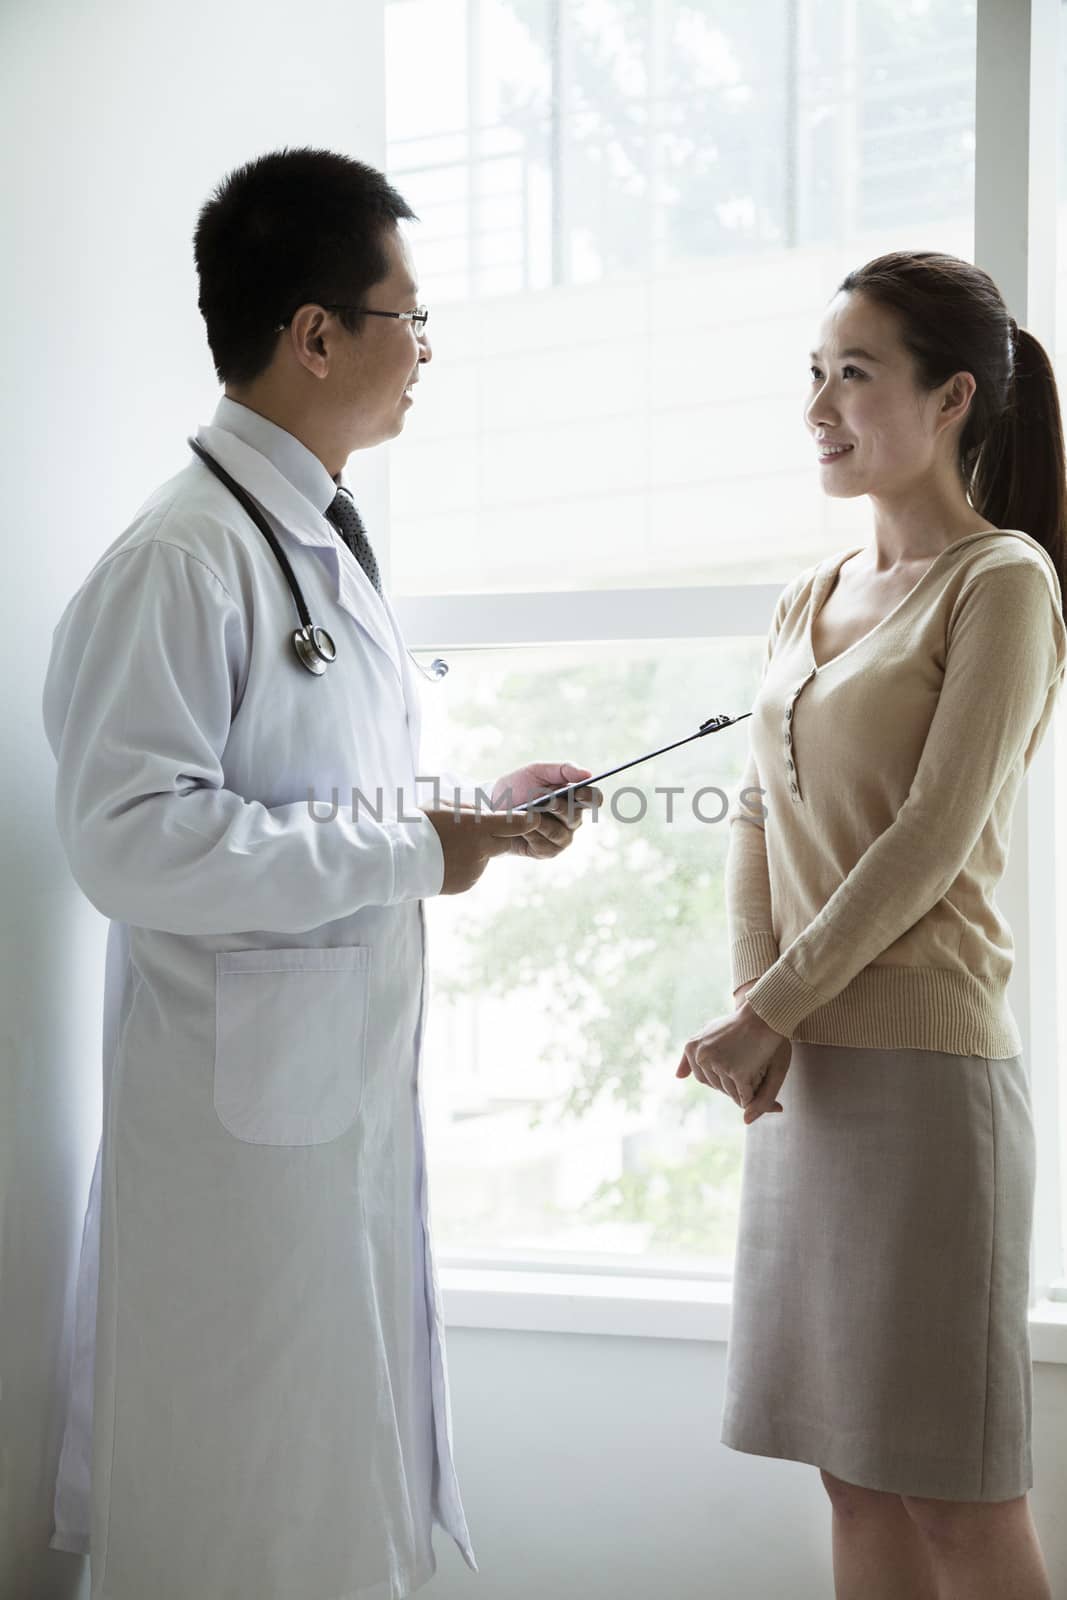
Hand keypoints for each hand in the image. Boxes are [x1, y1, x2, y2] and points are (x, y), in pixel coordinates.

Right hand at [422, 804, 539, 893]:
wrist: (400, 858)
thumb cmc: (420, 825)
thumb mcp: (447, 806)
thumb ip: (472, 810)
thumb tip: (487, 815)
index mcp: (478, 828)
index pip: (515, 824)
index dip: (528, 821)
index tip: (535, 818)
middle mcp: (481, 850)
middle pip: (504, 842)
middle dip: (497, 835)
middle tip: (475, 830)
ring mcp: (475, 869)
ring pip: (485, 858)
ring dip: (475, 852)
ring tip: (448, 847)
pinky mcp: (467, 883)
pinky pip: (472, 872)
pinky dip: (464, 866)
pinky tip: (445, 861)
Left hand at [490, 762, 603, 860]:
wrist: (491, 807)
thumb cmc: (517, 787)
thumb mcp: (537, 772)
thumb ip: (563, 770)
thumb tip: (588, 774)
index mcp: (575, 799)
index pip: (594, 799)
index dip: (589, 797)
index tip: (576, 792)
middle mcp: (572, 820)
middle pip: (576, 817)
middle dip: (559, 808)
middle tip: (545, 800)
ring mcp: (561, 838)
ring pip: (560, 833)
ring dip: (542, 822)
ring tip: (526, 812)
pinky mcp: (547, 852)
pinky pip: (545, 846)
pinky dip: (532, 836)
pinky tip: (521, 829)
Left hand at [675, 1001, 790, 1124]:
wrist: (761, 1016)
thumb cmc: (736, 1025)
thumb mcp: (707, 1033)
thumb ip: (690, 1054)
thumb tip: (678, 1077)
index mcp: (692, 1047)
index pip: (702, 1078)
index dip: (718, 1077)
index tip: (732, 1067)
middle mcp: (702, 1057)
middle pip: (715, 1086)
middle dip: (729, 1084)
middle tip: (745, 1070)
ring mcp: (719, 1065)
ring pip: (730, 1092)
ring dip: (742, 1093)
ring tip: (754, 1079)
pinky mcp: (738, 1073)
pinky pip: (744, 1096)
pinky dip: (752, 1097)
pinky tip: (760, 1091)